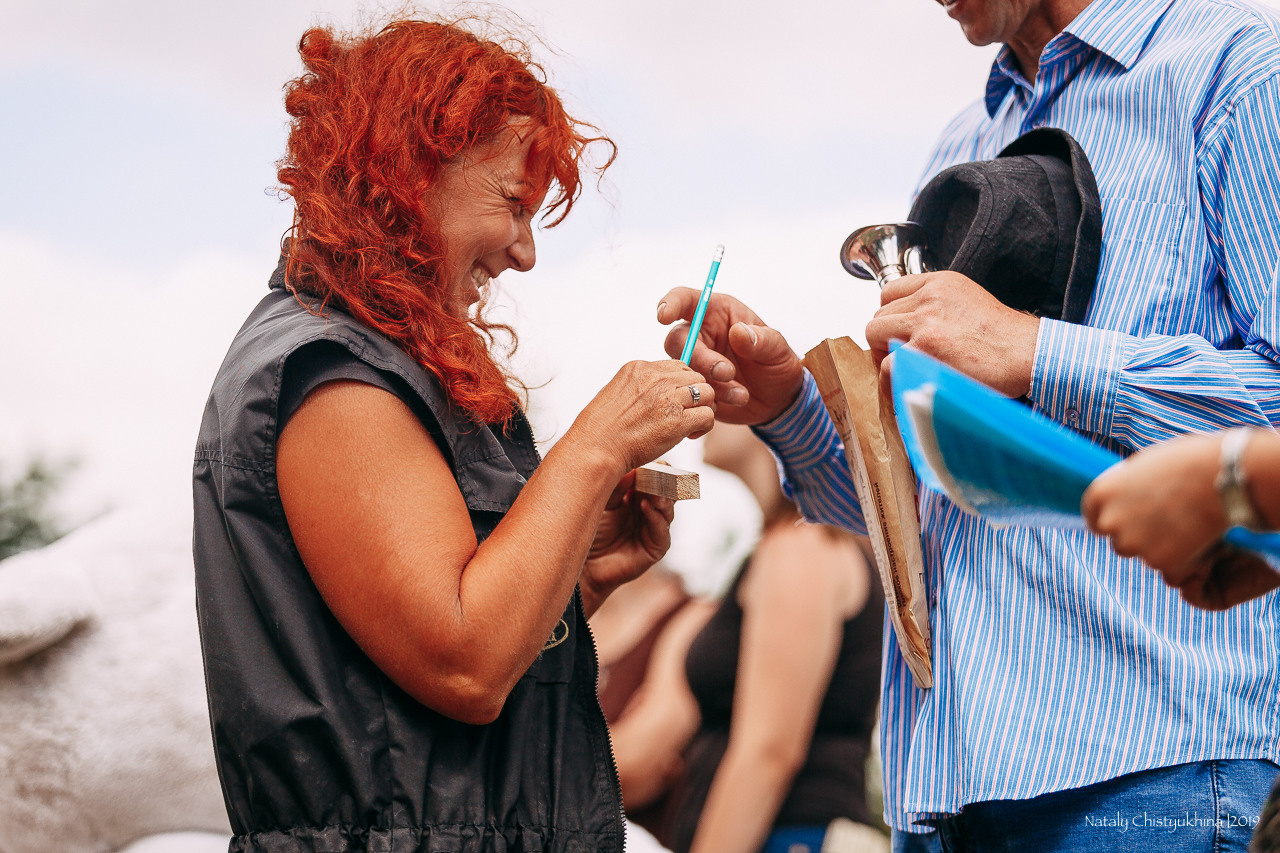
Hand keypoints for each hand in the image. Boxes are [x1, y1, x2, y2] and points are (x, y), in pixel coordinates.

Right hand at [569, 359, 715, 477]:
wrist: (597, 448)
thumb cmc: (602, 428)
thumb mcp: (617, 393)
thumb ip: (641, 388)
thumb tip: (660, 393)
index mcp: (640, 368)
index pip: (677, 366)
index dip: (682, 384)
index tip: (677, 400)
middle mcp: (657, 378)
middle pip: (696, 377)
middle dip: (695, 396)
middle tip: (686, 414)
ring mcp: (668, 398)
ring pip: (707, 393)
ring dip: (702, 409)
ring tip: (689, 424)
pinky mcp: (678, 421)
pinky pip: (708, 416)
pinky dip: (704, 426)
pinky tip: (690, 435)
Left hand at [580, 472, 675, 612]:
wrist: (578, 564)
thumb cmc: (585, 530)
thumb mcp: (600, 500)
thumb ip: (618, 484)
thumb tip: (636, 466)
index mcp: (635, 495)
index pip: (654, 477)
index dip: (655, 467)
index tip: (650, 457)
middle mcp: (646, 511)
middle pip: (666, 491)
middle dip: (664, 480)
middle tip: (659, 469)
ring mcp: (652, 529)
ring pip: (667, 509)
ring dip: (663, 497)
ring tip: (654, 488)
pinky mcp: (654, 549)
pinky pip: (662, 531)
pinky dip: (656, 517)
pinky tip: (645, 507)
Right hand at [657, 288, 803, 424]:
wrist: (780, 400)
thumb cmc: (778, 363)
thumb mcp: (778, 349)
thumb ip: (760, 339)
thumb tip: (738, 332)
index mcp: (717, 313)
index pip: (685, 300)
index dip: (670, 304)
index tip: (664, 316)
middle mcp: (700, 335)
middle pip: (678, 341)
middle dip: (700, 359)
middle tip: (727, 373)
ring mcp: (695, 363)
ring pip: (682, 371)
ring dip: (710, 385)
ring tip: (741, 394)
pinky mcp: (694, 388)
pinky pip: (688, 395)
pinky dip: (706, 403)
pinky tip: (732, 403)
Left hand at [866, 271, 1039, 397]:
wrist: (1029, 354)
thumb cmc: (1006, 338)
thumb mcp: (969, 303)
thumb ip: (938, 307)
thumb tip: (909, 327)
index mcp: (940, 283)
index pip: (890, 292)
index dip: (889, 316)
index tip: (894, 333)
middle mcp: (929, 298)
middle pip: (879, 316)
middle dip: (882, 340)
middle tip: (896, 358)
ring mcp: (925, 322)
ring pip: (875, 336)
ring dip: (884, 357)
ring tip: (900, 372)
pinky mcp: (924, 349)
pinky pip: (887, 364)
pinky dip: (891, 380)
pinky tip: (904, 386)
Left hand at [1082, 433, 1279, 609]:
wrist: (1221, 478)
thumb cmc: (1187, 462)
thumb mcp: (1145, 466)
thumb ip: (1128, 487)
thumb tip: (1126, 497)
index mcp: (1101, 493)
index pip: (1093, 517)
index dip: (1110, 521)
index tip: (1125, 523)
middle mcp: (1110, 521)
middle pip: (1118, 541)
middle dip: (1137, 537)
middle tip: (1165, 525)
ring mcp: (1134, 544)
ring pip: (1144, 554)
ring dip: (1159, 548)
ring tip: (1186, 526)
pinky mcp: (1160, 561)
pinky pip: (1170, 566)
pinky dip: (1183, 559)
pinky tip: (1199, 538)